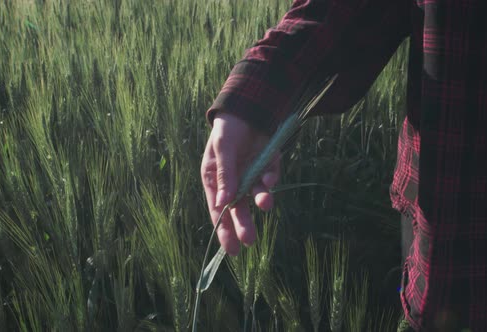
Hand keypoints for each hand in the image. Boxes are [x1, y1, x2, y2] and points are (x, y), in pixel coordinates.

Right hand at [200, 113, 279, 255]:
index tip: (231, 250)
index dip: (224, 230)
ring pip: (257, 195)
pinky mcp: (267, 166)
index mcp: (215, 180)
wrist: (248, 107)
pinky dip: (271, 179)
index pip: (218, 210)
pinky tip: (269, 178)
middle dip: (244, 225)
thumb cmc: (228, 128)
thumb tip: (224, 204)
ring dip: (261, 200)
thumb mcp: (223, 150)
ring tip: (265, 202)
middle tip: (250, 241)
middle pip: (239, 209)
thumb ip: (225, 176)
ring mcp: (251, 174)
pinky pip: (270, 178)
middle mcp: (234, 181)